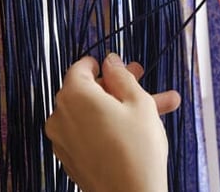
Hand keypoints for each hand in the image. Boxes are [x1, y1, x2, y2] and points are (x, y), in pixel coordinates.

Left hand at [45, 54, 177, 191]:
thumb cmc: (136, 150)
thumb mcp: (138, 102)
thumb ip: (122, 76)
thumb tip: (110, 61)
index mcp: (74, 96)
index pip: (81, 68)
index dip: (103, 65)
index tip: (120, 67)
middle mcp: (61, 116)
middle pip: (89, 91)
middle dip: (119, 86)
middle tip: (142, 82)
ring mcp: (63, 140)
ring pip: (94, 113)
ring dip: (122, 107)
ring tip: (158, 106)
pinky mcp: (71, 158)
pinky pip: (90, 133)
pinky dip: (109, 127)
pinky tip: (138, 129)